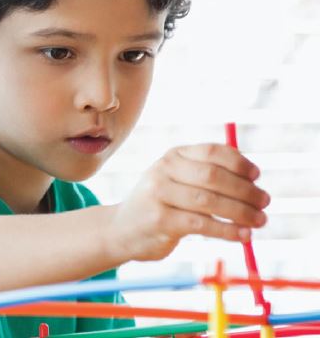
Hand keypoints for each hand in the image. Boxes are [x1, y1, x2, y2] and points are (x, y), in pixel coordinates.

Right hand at [107, 143, 269, 261]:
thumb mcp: (178, 182)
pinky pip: (202, 224)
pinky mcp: (160, 219)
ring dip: (242, 212)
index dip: (239, 162)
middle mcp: (164, 170)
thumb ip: (208, 176)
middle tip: (266, 202)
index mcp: (173, 156)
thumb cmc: (162, 205)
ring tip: (260, 221)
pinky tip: (243, 236)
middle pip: (213, 176)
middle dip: (246, 190)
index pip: (212, 151)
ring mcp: (159, 194)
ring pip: (209, 201)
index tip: (257, 176)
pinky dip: (228, 230)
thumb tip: (253, 182)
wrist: (123, 229)